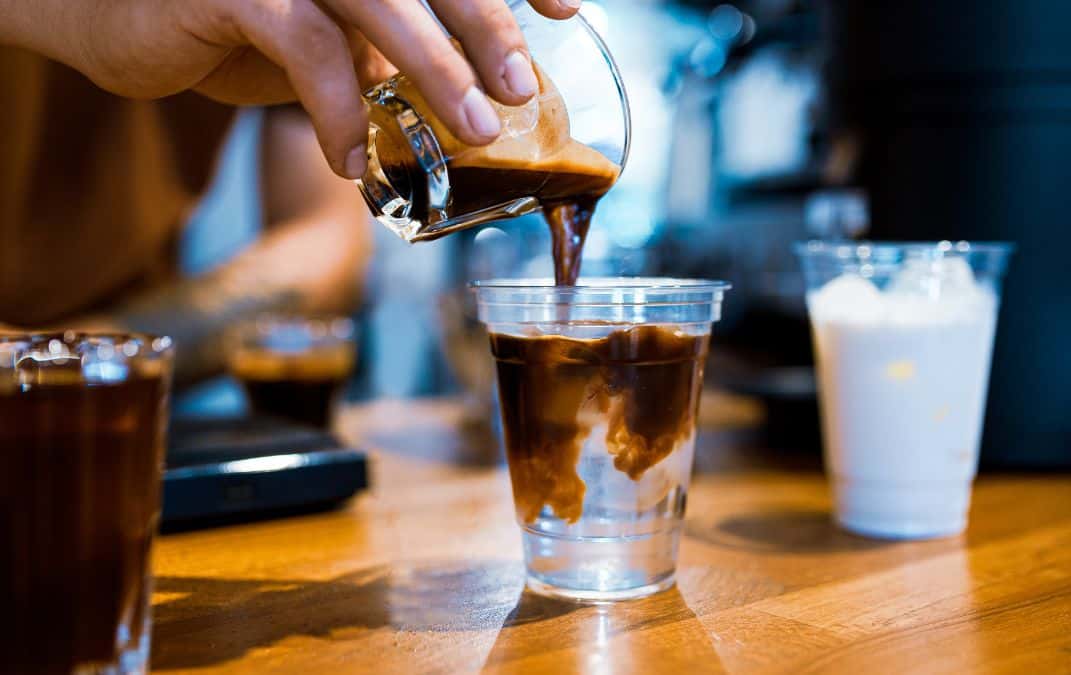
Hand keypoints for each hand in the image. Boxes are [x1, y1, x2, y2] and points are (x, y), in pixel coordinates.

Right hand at [4, 0, 578, 177]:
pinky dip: (337, 108)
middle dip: (486, 25)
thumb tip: (472, 110)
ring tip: (474, 131)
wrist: (120, 17)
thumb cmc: (237, 25)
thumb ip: (387, 54)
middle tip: (521, 87)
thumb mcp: (329, 36)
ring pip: (380, 0)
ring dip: (434, 68)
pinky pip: (305, 45)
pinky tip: (352, 162)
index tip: (565, 11)